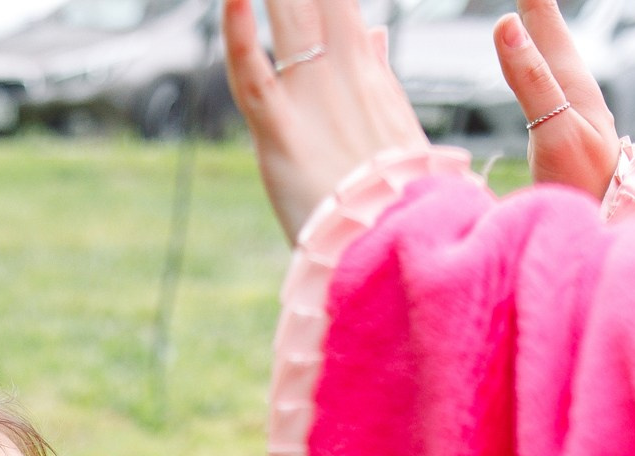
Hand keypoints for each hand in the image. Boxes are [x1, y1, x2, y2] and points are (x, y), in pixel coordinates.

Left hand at [225, 0, 430, 243]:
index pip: (342, 2)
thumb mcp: (394, 129)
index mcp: (365, 76)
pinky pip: (252, 72)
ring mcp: (307, 101)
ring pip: (284, 19)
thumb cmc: (396, 202)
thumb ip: (376, 75)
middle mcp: (338, 77)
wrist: (391, 250)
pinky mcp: (277, 132)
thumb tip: (373, 31)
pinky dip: (238, 32)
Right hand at [493, 0, 622, 199]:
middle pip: (554, 44)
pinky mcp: (563, 144)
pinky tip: (538, 85)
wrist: (602, 229)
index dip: (535, 6)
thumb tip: (507, 25)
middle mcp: (575, 98)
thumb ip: (532, 79)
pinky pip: (547, 95)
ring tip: (532, 24)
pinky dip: (536, 77)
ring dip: (541, 42)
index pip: (550, 31)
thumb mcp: (555, 128)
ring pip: (553, 67)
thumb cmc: (584, 183)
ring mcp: (570, 121)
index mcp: (575, 87)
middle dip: (539, 16)